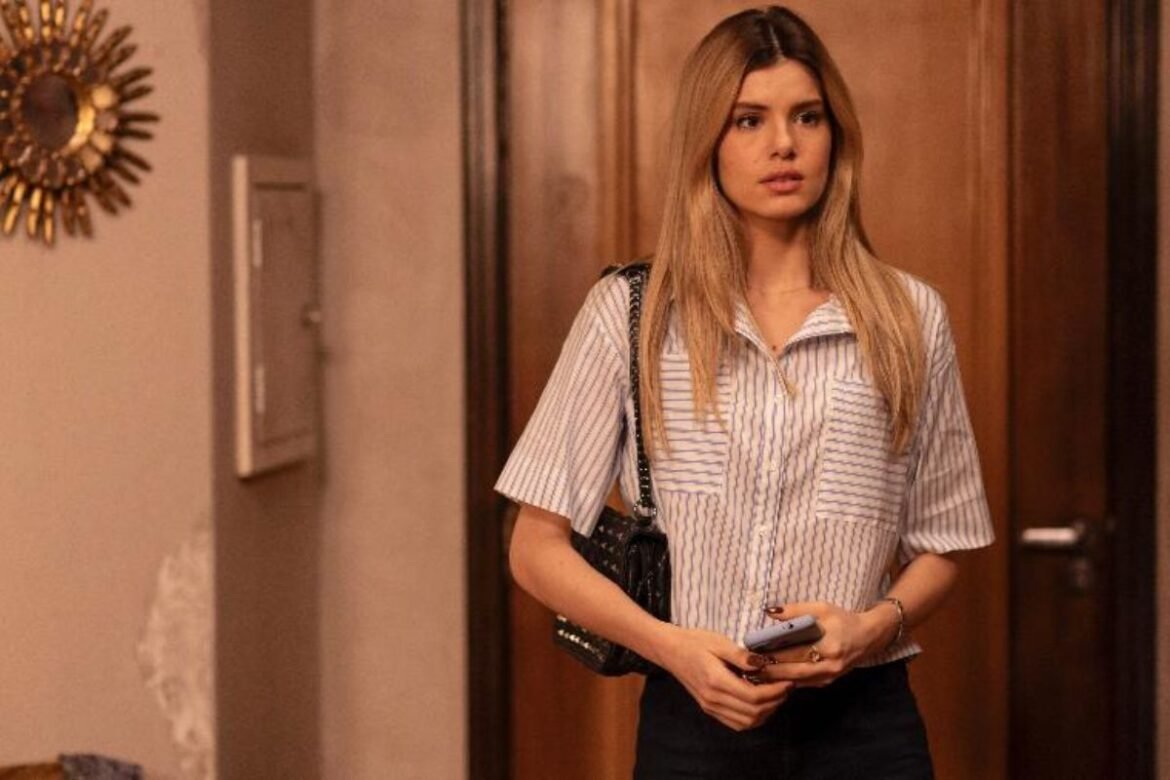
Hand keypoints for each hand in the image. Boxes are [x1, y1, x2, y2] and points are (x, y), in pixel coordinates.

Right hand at [655, 626, 793, 730]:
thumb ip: (741, 655)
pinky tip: (760, 704)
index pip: (753, 697)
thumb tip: (764, 663)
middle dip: (775, 703)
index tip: (789, 681)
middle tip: (787, 688)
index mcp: (716, 681)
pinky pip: (736, 723)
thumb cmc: (694, 641)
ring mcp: (710, 707)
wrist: (669, 650)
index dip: (775, 692)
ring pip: (746, 722)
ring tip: (776, 696)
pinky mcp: (709, 708)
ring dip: (765, 713)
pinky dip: (752, 718)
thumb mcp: (718, 642)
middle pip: (753, 713)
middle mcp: (713, 699)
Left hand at [756, 601, 896, 687]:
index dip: (774, 655)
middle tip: (747, 668)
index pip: (796, 653)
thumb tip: (769, 612)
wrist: (868, 637)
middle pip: (793, 672)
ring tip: (753, 674)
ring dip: (774, 679)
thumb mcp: (822, 608)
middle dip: (769, 671)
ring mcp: (828, 677)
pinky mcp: (826, 682)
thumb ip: (796, 610)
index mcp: (830, 647)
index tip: (753, 653)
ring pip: (796, 681)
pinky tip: (769, 678)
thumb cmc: (843, 619)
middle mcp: (829, 666)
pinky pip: (802, 684)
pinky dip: (785, 681)